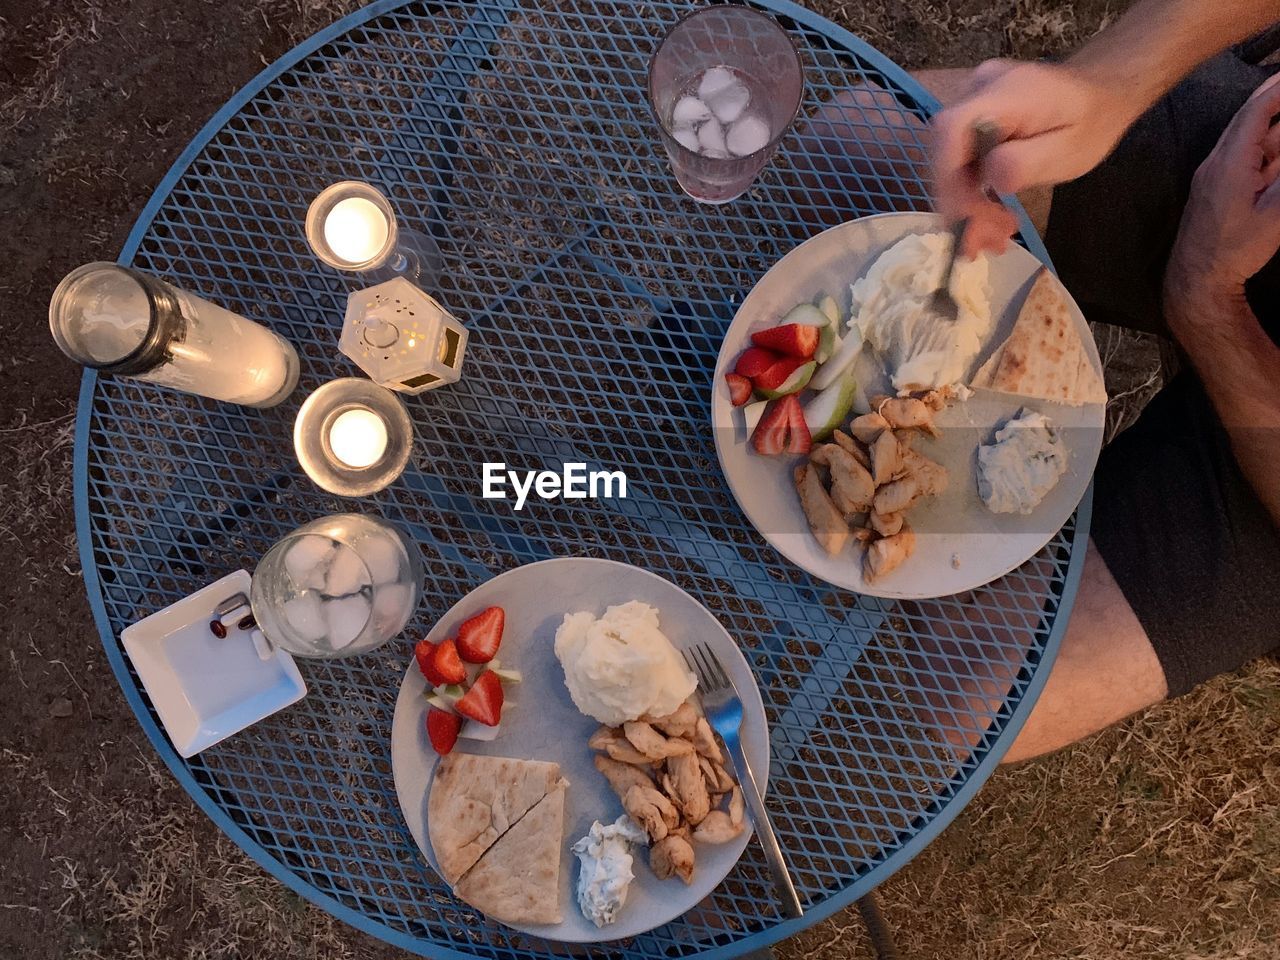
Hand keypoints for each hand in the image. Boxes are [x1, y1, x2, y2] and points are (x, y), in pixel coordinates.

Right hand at [931, 60, 1132, 256]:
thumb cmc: (1091, 124)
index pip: (951, 130)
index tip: (965, 219)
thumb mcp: (1069, 152)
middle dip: (959, 202)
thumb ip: (1026, 164)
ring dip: (963, 203)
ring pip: (948, 159)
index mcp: (1005, 93)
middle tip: (985, 241)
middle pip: (944, 151)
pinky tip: (987, 212)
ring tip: (992, 234)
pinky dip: (968, 189)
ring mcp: (971, 99)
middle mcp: (978, 88)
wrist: (1101, 93)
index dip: (948, 179)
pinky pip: (958, 155)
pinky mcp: (970, 114)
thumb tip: (989, 179)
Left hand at [1167, 72, 1279, 301]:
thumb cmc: (1233, 251)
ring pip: (1250, 140)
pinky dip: (1267, 150)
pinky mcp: (1216, 189)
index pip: (1255, 113)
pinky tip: (1277, 150)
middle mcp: (1217, 163)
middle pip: (1250, 120)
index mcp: (1229, 163)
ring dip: (1274, 128)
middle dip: (1276, 99)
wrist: (1196, 280)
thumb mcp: (1275, 213)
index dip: (1277, 90)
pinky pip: (1246, 158)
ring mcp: (1214, 176)